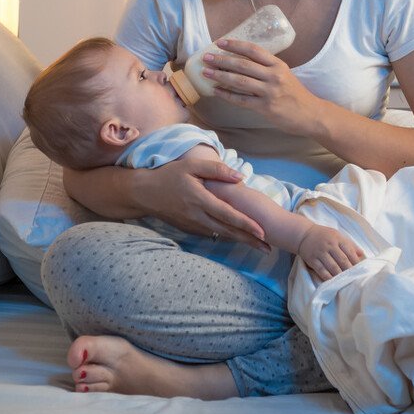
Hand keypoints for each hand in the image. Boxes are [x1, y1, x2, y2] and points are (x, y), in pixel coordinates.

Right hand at [140, 158, 269, 252]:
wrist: (144, 193)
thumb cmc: (169, 175)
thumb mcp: (192, 166)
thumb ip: (217, 170)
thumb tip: (240, 177)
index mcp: (200, 200)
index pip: (228, 215)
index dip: (246, 224)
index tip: (263, 232)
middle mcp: (198, 216)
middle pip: (228, 231)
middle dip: (249, 240)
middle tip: (269, 248)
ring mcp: (193, 225)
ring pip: (221, 235)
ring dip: (240, 241)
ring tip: (258, 247)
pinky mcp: (189, 229)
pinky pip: (211, 234)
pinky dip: (226, 237)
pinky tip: (238, 238)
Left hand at [203, 39, 321, 132]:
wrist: (311, 114)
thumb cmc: (295, 94)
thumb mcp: (285, 74)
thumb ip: (267, 68)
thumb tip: (241, 61)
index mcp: (278, 65)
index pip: (254, 50)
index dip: (236, 45)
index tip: (220, 42)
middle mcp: (274, 76)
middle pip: (243, 64)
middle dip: (222, 60)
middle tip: (206, 56)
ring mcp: (269, 92)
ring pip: (239, 81)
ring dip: (220, 76)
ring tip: (206, 72)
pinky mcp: (266, 108)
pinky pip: (242, 100)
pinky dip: (227, 95)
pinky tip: (216, 91)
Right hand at [297, 224, 364, 280]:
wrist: (304, 234)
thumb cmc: (324, 235)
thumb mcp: (337, 235)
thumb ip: (350, 244)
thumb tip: (362, 255)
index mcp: (337, 238)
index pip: (350, 251)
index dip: (356, 262)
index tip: (361, 270)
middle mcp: (329, 245)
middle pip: (343, 260)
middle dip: (350, 270)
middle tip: (355, 278)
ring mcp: (320, 252)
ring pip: (333, 267)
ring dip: (340, 275)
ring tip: (346, 281)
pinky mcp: (312, 259)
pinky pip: (322, 270)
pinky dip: (328, 277)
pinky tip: (333, 281)